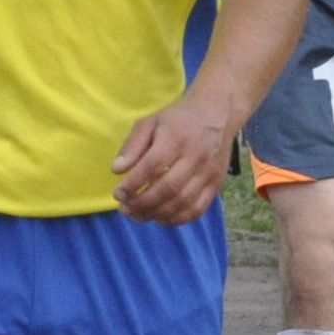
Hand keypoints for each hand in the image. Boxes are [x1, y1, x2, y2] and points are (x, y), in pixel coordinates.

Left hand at [111, 96, 230, 225]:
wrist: (216, 115)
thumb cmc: (177, 120)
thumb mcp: (151, 122)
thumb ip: (133, 145)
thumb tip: (116, 170)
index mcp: (175, 137)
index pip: (152, 166)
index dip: (133, 184)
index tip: (117, 193)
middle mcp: (195, 156)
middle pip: (168, 188)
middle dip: (142, 203)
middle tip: (124, 209)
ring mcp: (208, 172)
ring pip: (182, 202)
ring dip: (157, 214)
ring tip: (138, 216)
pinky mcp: (217, 185)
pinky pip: (198, 209)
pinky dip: (177, 219)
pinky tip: (160, 219)